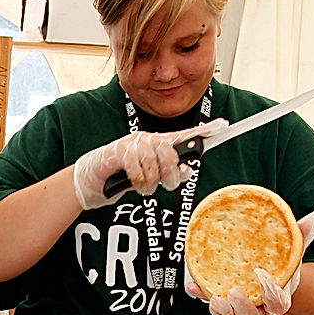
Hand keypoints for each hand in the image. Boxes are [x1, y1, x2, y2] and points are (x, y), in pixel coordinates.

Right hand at [72, 118, 227, 209]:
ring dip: (151, 181)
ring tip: (145, 188)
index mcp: (157, 144)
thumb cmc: (121, 177)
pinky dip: (138, 181)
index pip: (183, 135)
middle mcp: (146, 139)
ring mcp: (131, 144)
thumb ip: (168, 174)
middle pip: (169, 150)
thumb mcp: (150, 179)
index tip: (222, 126)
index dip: (202, 132)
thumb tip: (187, 171)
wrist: (91, 181)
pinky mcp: (116, 152)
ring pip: (153, 160)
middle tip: (167, 185)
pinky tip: (135, 184)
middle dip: (171, 172)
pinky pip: (136, 167)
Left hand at [186, 211, 313, 314]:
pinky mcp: (221, 300)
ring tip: (214, 298)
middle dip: (243, 308)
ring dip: (221, 310)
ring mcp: (238, 308)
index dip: (270, 293)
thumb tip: (313, 217)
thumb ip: (301, 237)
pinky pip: (209, 300)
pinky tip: (193, 285)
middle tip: (234, 292)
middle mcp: (259, 308)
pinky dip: (200, 294)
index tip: (261, 274)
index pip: (278, 303)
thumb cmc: (281, 264)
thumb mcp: (291, 251)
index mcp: (277, 297)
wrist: (269, 272)